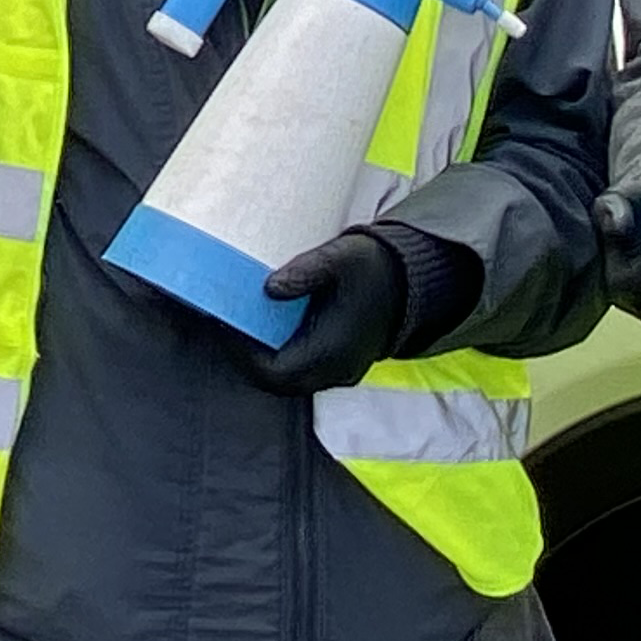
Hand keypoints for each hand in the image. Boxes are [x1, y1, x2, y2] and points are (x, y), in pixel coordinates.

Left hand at [242, 229, 411, 394]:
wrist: (414, 279)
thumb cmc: (374, 267)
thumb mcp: (338, 258)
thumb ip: (303, 273)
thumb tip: (268, 289)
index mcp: (331, 350)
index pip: (272, 371)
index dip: (243, 353)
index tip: (226, 324)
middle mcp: (336, 369)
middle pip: (278, 381)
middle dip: (250, 357)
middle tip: (231, 326)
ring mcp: (342, 371)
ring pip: (292, 379)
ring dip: (267, 358)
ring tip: (248, 326)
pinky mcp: (344, 364)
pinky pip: (306, 372)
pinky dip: (285, 355)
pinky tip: (274, 328)